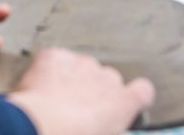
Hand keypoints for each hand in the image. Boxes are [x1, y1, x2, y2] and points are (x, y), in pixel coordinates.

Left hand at [8, 48, 153, 134]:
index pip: (143, 90)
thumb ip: (108, 125)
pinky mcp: (57, 56)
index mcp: (124, 102)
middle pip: (107, 80)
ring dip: (71, 80)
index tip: (121, 104)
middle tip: (76, 111)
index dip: (133, 96)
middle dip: (94, 91)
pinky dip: (49, 72)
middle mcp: (108, 78)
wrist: (44, 127)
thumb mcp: (105, 134)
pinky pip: (55, 61)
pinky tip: (40, 90)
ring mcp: (83, 63)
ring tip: (54, 102)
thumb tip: (100, 126)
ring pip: (80, 68)